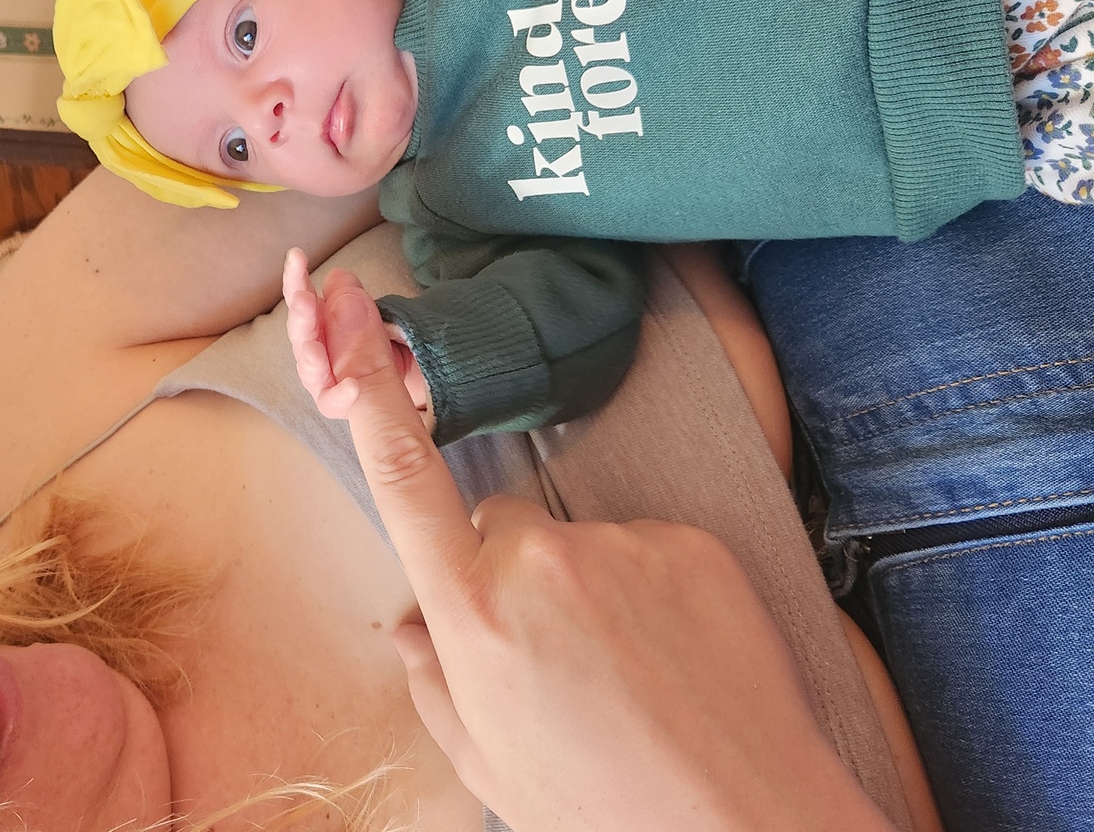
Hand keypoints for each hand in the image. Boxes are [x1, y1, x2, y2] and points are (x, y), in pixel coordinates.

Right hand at [282, 248, 431, 426]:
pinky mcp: (337, 403)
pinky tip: (353, 388)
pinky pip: (335, 400)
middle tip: (303, 300)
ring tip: (316, 351)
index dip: (297, 279)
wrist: (393, 389)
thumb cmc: (371, 346)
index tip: (296, 256)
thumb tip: (336, 277)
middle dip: (301, 317)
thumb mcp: (367, 316)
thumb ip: (350, 299)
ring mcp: (323, 379)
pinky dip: (342, 394)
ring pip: (311, 370)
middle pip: (303, 334)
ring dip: (312, 358)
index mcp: (317, 323)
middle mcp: (314, 351)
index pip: (302, 298)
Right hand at [308, 268, 892, 831]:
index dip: (370, 387)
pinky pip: (648, 549)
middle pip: (499, 522)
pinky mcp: (692, 544)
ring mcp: (621, 545)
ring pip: (578, 542)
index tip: (349, 312)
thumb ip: (433, 681)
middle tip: (556, 656)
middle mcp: (539, 560)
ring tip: (628, 674)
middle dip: (511, 570)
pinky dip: (654, 592)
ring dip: (589, 588)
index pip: (403, 476)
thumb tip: (414, 625)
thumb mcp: (485, 765)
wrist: (744, 824)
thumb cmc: (604, 808)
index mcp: (471, 615)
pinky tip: (674, 659)